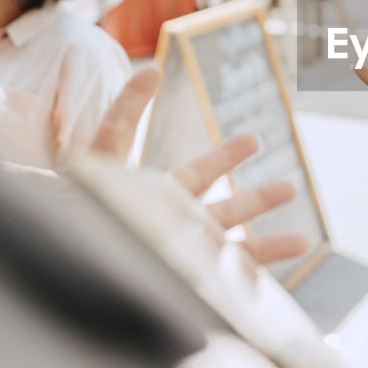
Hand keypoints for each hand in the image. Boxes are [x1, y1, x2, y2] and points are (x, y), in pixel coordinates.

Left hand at [90, 66, 308, 263]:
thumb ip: (107, 133)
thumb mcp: (79, 183)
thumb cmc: (70, 238)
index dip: (130, 104)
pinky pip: (234, 265)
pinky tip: (297, 244)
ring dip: (256, 203)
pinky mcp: (191, 274)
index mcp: (112, 186)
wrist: (73, 293)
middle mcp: (146, 213)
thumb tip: (127, 80)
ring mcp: (172, 244)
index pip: (118, 136)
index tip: (150, 74)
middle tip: (252, 140)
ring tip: (289, 190)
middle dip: (222, 159)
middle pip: (191, 178)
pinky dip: (265, 256)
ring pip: (221, 220)